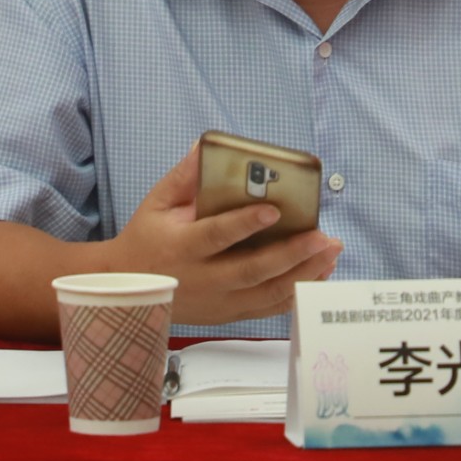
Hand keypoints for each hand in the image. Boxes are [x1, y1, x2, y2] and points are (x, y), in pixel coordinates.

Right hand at [104, 143, 342, 324]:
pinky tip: (320, 274)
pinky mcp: (230, 314)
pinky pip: (269, 308)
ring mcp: (219, 301)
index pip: (216, 236)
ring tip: (330, 252)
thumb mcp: (157, 203)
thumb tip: (204, 146)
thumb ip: (184, 177)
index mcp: (183, 247)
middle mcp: (204, 279)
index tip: (274, 211)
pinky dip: (297, 293)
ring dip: (304, 274)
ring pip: (267, 293)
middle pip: (252, 270)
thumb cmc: (147, 239)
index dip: (244, 224)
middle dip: (292, 254)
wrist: (130, 290)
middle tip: (323, 237)